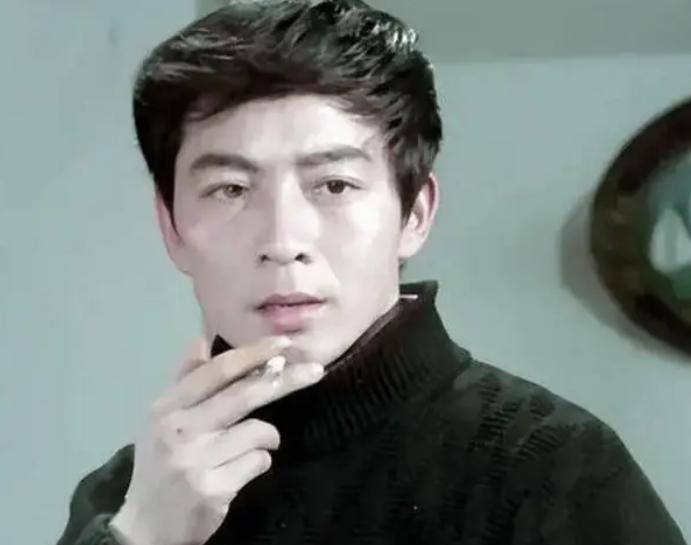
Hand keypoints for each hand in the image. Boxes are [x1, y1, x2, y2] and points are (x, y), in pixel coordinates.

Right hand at [109, 336, 323, 544]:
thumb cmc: (160, 465)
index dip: (254, 353)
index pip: (217, 371)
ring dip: (268, 437)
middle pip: (244, 395)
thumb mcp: (162, 420)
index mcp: (167, 408)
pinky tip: (241, 471)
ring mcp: (195, 461)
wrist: (144, 526)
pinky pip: (258, 462)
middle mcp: (179, 430)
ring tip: (255, 446)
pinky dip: (259, 463)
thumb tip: (201, 341)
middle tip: (316, 371)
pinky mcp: (212, 489)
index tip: (284, 343)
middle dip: (285, 380)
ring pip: (258, 431)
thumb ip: (185, 381)